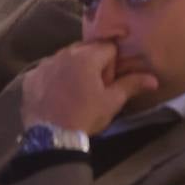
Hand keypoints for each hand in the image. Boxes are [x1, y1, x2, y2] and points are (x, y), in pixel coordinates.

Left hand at [21, 41, 158, 134]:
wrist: (52, 137)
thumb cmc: (86, 115)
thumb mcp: (112, 102)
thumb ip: (132, 85)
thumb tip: (153, 79)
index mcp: (87, 57)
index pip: (109, 47)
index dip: (113, 64)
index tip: (109, 82)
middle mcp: (64, 53)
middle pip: (86, 48)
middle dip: (93, 63)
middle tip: (95, 87)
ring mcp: (44, 64)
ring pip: (65, 57)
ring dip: (73, 68)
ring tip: (75, 92)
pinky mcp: (31, 76)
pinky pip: (47, 69)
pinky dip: (54, 77)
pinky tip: (57, 94)